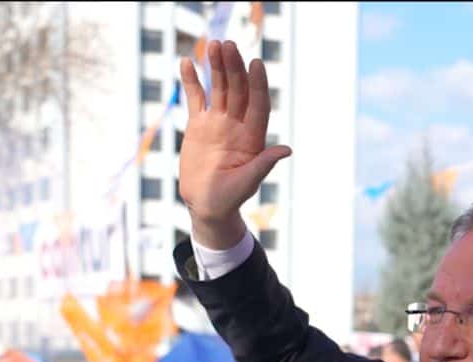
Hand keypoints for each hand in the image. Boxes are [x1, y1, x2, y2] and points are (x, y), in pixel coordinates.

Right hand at [177, 41, 290, 248]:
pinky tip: (186, 62)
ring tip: (214, 44)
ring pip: (219, 88)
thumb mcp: (247, 182)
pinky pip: (196, 98)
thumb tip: (286, 150)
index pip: (258, 103)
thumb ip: (263, 164)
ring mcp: (218, 122)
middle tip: (228, 45)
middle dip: (234, 67)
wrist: (206, 204)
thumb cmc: (229, 198)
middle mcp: (237, 124)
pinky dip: (191, 81)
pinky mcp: (198, 125)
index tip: (256, 63)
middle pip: (238, 89)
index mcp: (252, 136)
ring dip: (216, 66)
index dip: (258, 84)